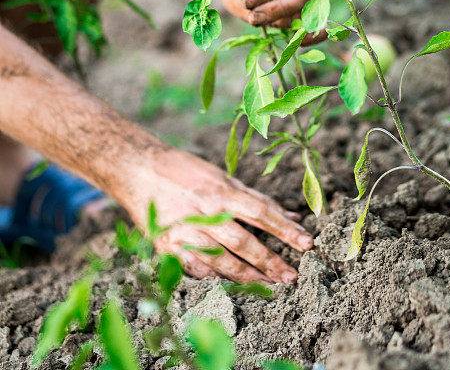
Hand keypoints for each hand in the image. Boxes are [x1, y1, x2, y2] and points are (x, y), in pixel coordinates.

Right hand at [127, 147, 312, 282]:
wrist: (138, 169)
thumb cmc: (185, 170)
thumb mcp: (222, 176)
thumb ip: (253, 197)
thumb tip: (288, 213)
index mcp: (222, 192)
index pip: (262, 213)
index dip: (286, 230)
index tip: (307, 243)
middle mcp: (206, 212)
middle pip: (245, 242)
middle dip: (271, 261)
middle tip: (291, 276)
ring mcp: (186, 231)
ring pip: (222, 260)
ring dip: (248, 275)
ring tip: (269, 285)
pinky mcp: (167, 245)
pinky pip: (194, 267)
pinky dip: (212, 277)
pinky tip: (228, 284)